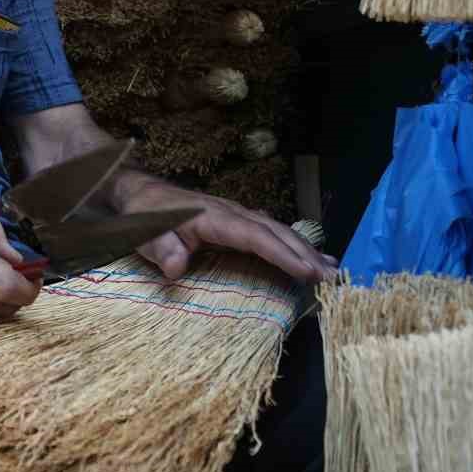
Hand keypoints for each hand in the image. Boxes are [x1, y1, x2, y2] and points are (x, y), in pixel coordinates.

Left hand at [121, 180, 337, 282]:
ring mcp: (236, 215)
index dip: (281, 253)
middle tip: (331, 278)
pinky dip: (293, 244)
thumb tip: (176, 268)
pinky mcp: (236, 220)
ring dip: (304, 249)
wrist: (140, 194)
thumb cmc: (144, 218)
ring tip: (332, 270)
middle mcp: (230, 212)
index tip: (306, 271)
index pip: (253, 236)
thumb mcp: (144, 234)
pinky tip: (312, 257)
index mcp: (212, 217)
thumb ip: (160, 249)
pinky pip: (270, 232)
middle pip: (274, 232)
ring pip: (277, 230)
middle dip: (304, 254)